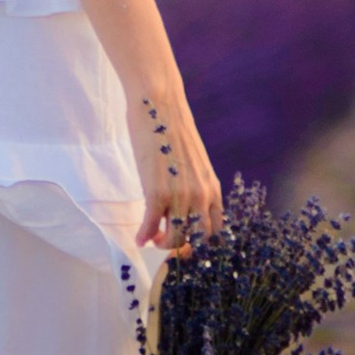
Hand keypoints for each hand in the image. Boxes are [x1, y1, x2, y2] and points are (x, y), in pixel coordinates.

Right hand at [129, 82, 222, 250]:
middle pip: (197, 240)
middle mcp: (201, 196)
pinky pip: (151, 226)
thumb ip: (193, 186)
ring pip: (175, 238)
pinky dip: (143, 236)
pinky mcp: (157, 193)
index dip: (202, 244)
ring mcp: (180, 196)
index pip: (216, 230)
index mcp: (213, 189)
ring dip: (162, 244)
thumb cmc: (173, 129)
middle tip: (166, 243)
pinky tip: (138, 237)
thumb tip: (182, 207)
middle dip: (182, 248)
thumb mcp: (194, 163)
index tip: (188, 245)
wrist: (160, 106)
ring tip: (152, 237)